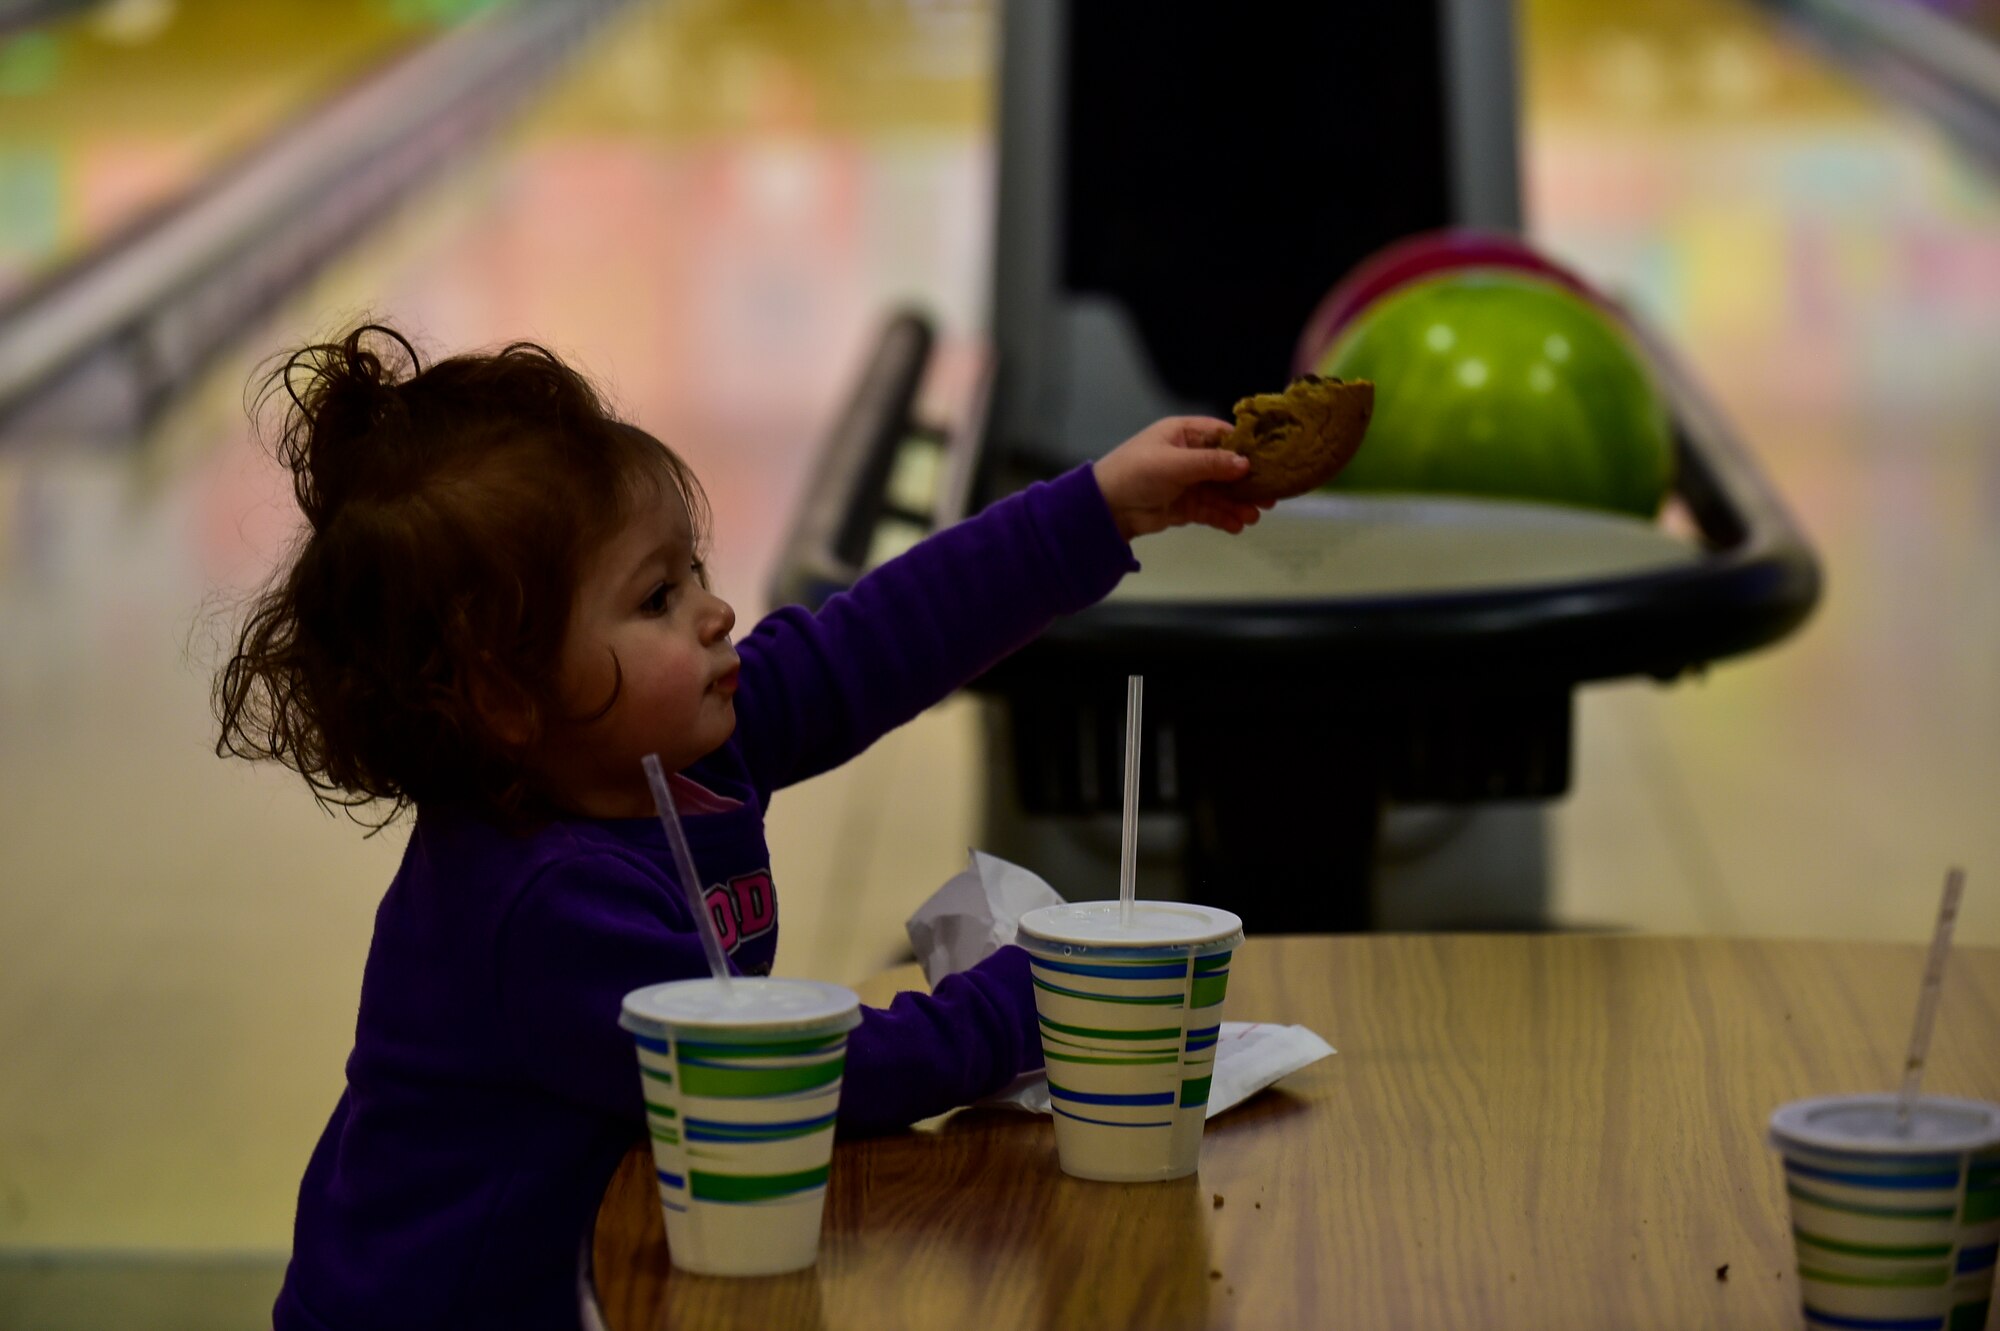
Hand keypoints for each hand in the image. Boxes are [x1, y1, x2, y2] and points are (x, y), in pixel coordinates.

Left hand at [1091, 416, 1271, 540]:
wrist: (1105, 508)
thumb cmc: (1134, 473)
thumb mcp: (1173, 463)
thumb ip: (1210, 463)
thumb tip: (1245, 463)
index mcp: (1183, 434)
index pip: (1222, 436)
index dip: (1246, 448)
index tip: (1268, 461)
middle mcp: (1188, 456)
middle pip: (1226, 467)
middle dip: (1247, 482)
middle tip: (1270, 496)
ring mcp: (1187, 482)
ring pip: (1221, 492)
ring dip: (1238, 504)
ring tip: (1254, 516)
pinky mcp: (1184, 506)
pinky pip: (1210, 510)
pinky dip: (1224, 517)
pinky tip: (1237, 526)